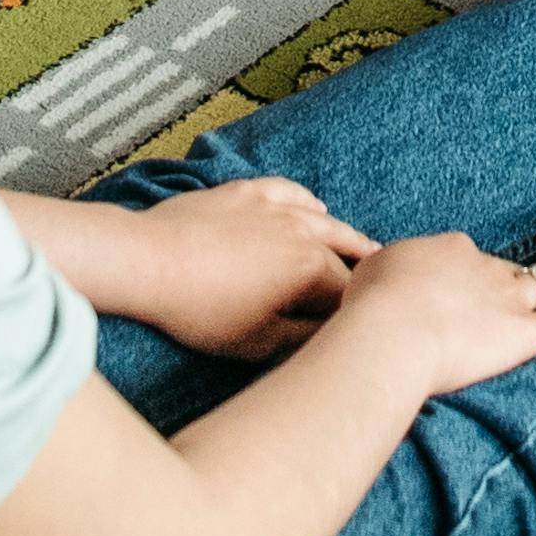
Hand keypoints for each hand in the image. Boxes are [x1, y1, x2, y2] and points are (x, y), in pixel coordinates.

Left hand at [112, 175, 369, 361]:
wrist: (150, 261)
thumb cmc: (201, 311)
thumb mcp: (257, 343)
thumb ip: (303, 337)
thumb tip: (333, 334)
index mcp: (310, 269)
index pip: (351, 290)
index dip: (362, 306)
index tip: (371, 319)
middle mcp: (303, 231)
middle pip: (346, 248)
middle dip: (365, 265)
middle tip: (384, 277)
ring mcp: (275, 206)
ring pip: (324, 218)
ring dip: (344, 234)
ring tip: (359, 245)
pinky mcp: (247, 192)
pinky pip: (290, 191)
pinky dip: (308, 202)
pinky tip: (314, 208)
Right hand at [359, 229, 535, 395]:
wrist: (390, 330)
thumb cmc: (369, 311)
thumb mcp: (363, 285)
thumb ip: (380, 287)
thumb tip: (374, 293)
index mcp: (445, 252)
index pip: (457, 260)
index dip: (451, 278)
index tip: (437, 292)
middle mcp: (481, 267)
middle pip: (500, 268)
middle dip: (506, 271)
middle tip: (513, 270)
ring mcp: (507, 299)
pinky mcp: (525, 334)